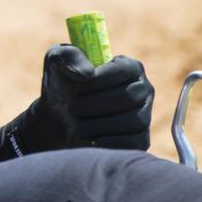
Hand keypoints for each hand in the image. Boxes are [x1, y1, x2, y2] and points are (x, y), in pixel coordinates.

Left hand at [29, 44, 153, 151]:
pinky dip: (110, 144)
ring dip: (98, 125)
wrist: (58, 118)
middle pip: (127, 97)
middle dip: (94, 104)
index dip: (98, 80)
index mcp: (129, 66)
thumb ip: (69, 57)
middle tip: (72, 108)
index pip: (124, 70)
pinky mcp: (140, 140)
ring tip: (77, 125)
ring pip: (133, 121)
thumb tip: (87, 74)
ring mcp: (145, 115)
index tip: (76, 88)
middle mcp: (143, 89)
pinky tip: (91, 142)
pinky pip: (133, 143)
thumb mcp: (57, 61)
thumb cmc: (62, 84)